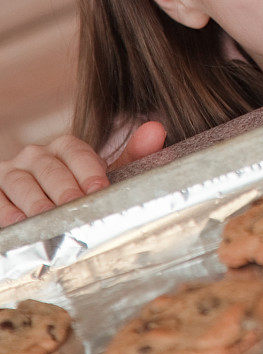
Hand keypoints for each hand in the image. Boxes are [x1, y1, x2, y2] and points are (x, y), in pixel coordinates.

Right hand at [0, 121, 166, 226]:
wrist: (37, 208)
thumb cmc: (76, 191)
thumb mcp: (103, 176)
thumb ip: (132, 154)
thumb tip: (157, 128)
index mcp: (64, 148)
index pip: (76, 151)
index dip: (88, 169)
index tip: (100, 188)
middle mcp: (36, 156)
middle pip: (49, 168)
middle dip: (63, 189)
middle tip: (76, 207)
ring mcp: (11, 174)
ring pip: (20, 183)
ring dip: (35, 202)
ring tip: (47, 219)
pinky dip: (7, 212)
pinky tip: (19, 225)